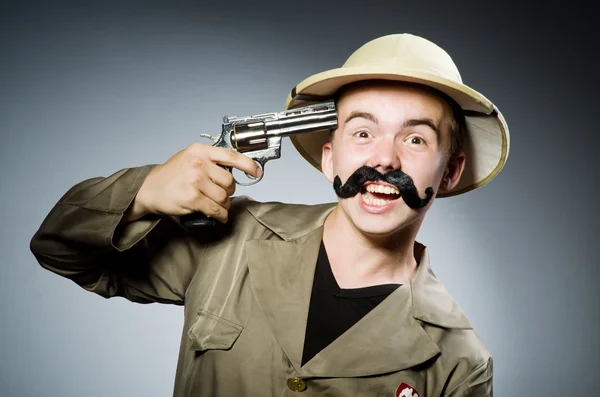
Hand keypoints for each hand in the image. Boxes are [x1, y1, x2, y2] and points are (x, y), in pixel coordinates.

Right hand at [124, 143, 260, 222]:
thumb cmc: (170, 175)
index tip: (257, 171)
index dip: (248, 164)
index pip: (231, 155)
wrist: (148, 189)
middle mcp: (199, 163)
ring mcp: (196, 180)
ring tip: (217, 206)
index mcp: (200, 151)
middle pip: (229, 181)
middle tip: (221, 195)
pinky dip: (221, 215)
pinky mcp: (193, 198)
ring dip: (224, 204)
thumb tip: (234, 169)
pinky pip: (216, 209)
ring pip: (224, 196)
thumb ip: (210, 160)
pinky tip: (219, 216)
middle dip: (229, 191)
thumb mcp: (189, 157)